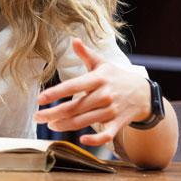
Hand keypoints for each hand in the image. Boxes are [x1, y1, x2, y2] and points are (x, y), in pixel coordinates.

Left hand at [34, 38, 150, 146]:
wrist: (143, 93)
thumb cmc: (115, 77)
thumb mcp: (101, 63)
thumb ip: (86, 53)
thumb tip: (74, 40)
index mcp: (98, 79)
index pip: (73, 86)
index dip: (55, 93)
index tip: (39, 99)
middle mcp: (104, 95)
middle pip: (74, 107)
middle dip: (53, 113)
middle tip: (37, 117)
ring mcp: (111, 111)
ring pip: (84, 121)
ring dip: (65, 125)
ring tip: (50, 124)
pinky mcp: (118, 124)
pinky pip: (106, 135)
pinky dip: (96, 140)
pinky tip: (82, 140)